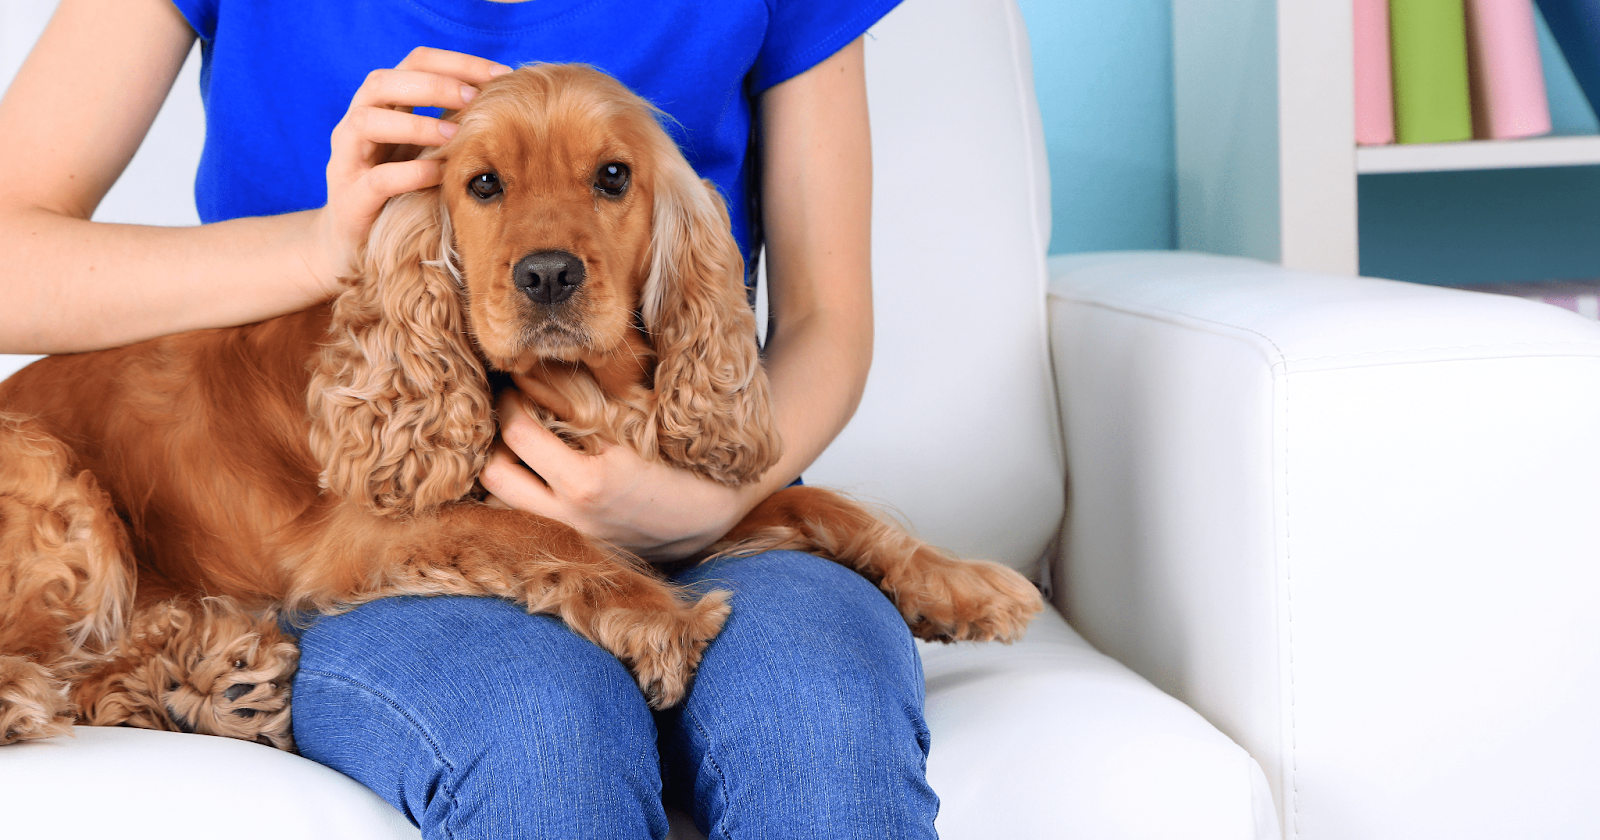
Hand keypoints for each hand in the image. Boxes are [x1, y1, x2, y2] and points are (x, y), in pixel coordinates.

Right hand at [307, 48, 510, 287]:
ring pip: (368, 122)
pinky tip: (439, 173)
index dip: (457, 62)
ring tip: (455, 135)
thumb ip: (454, 122)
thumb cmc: (402, 188)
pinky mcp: (349, 198)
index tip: (501, 74)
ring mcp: (347, 158)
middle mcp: (357, 122)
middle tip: (474, 98)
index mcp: (382, 104)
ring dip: (416, 125)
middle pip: (383, 82)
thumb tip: (510, 102)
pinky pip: (376, 179)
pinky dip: (409, 173)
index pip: (414, 62)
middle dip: (433, 85)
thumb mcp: (428, 149)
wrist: (355, 241)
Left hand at [480, 381, 756, 561]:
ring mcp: (575, 535)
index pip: (518, 434)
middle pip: (494, 475)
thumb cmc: (685, 456)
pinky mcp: (580, 543)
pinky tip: (537, 470)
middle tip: (509, 411)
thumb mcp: (643, 422)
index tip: (517, 383)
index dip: (509, 400)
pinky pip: (528, 517)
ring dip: (504, 470)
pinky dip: (522, 493)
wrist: (715, 514)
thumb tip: (544, 369)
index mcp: (590, 483)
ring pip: (502, 505)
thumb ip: (593, 402)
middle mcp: (573, 515)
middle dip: (492, 438)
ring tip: (518, 442)